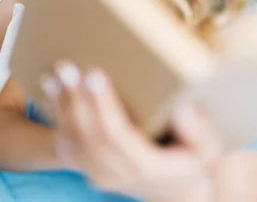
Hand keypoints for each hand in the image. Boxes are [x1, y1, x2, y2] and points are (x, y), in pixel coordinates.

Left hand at [41, 62, 220, 201]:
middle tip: (66, 67)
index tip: (95, 75)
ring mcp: (99, 173)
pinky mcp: (89, 168)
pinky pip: (66, 144)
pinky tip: (49, 90)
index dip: (104, 105)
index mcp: (146, 165)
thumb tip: (182, 107)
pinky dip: (56, 116)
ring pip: (74, 139)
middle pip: (89, 134)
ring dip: (60, 105)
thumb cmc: (193, 161)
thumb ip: (197, 129)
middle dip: (75, 99)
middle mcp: (118, 172)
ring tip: (53, 74)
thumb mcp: (207, 148)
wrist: (175, 192)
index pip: (117, 134)